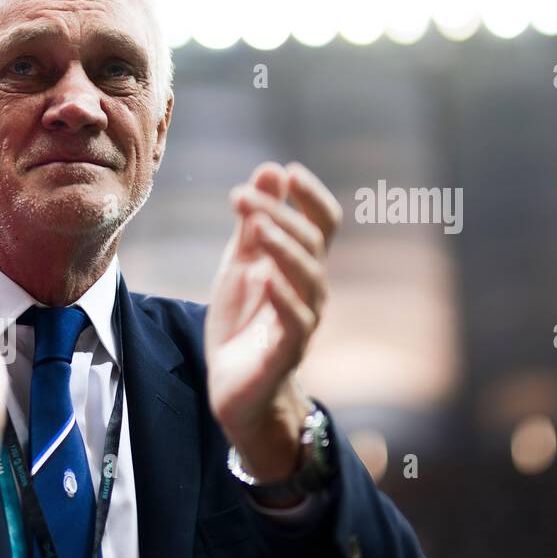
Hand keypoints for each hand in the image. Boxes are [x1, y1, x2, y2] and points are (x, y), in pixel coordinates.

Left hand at [204, 161, 341, 481]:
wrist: (234, 388)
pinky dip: (281, 297)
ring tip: (259, 227)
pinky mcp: (287, 352)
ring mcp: (303, 321)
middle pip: (310, 245)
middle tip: (242, 196)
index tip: (288, 172)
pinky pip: (295, 321)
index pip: (322, 224)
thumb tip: (270, 170)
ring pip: (308, 279)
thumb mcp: (241, 265)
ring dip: (284, 250)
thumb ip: (253, 224)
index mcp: (300, 268)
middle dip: (279, 216)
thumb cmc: (242, 324)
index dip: (310, 197)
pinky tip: (264, 277)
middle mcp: (311, 291)